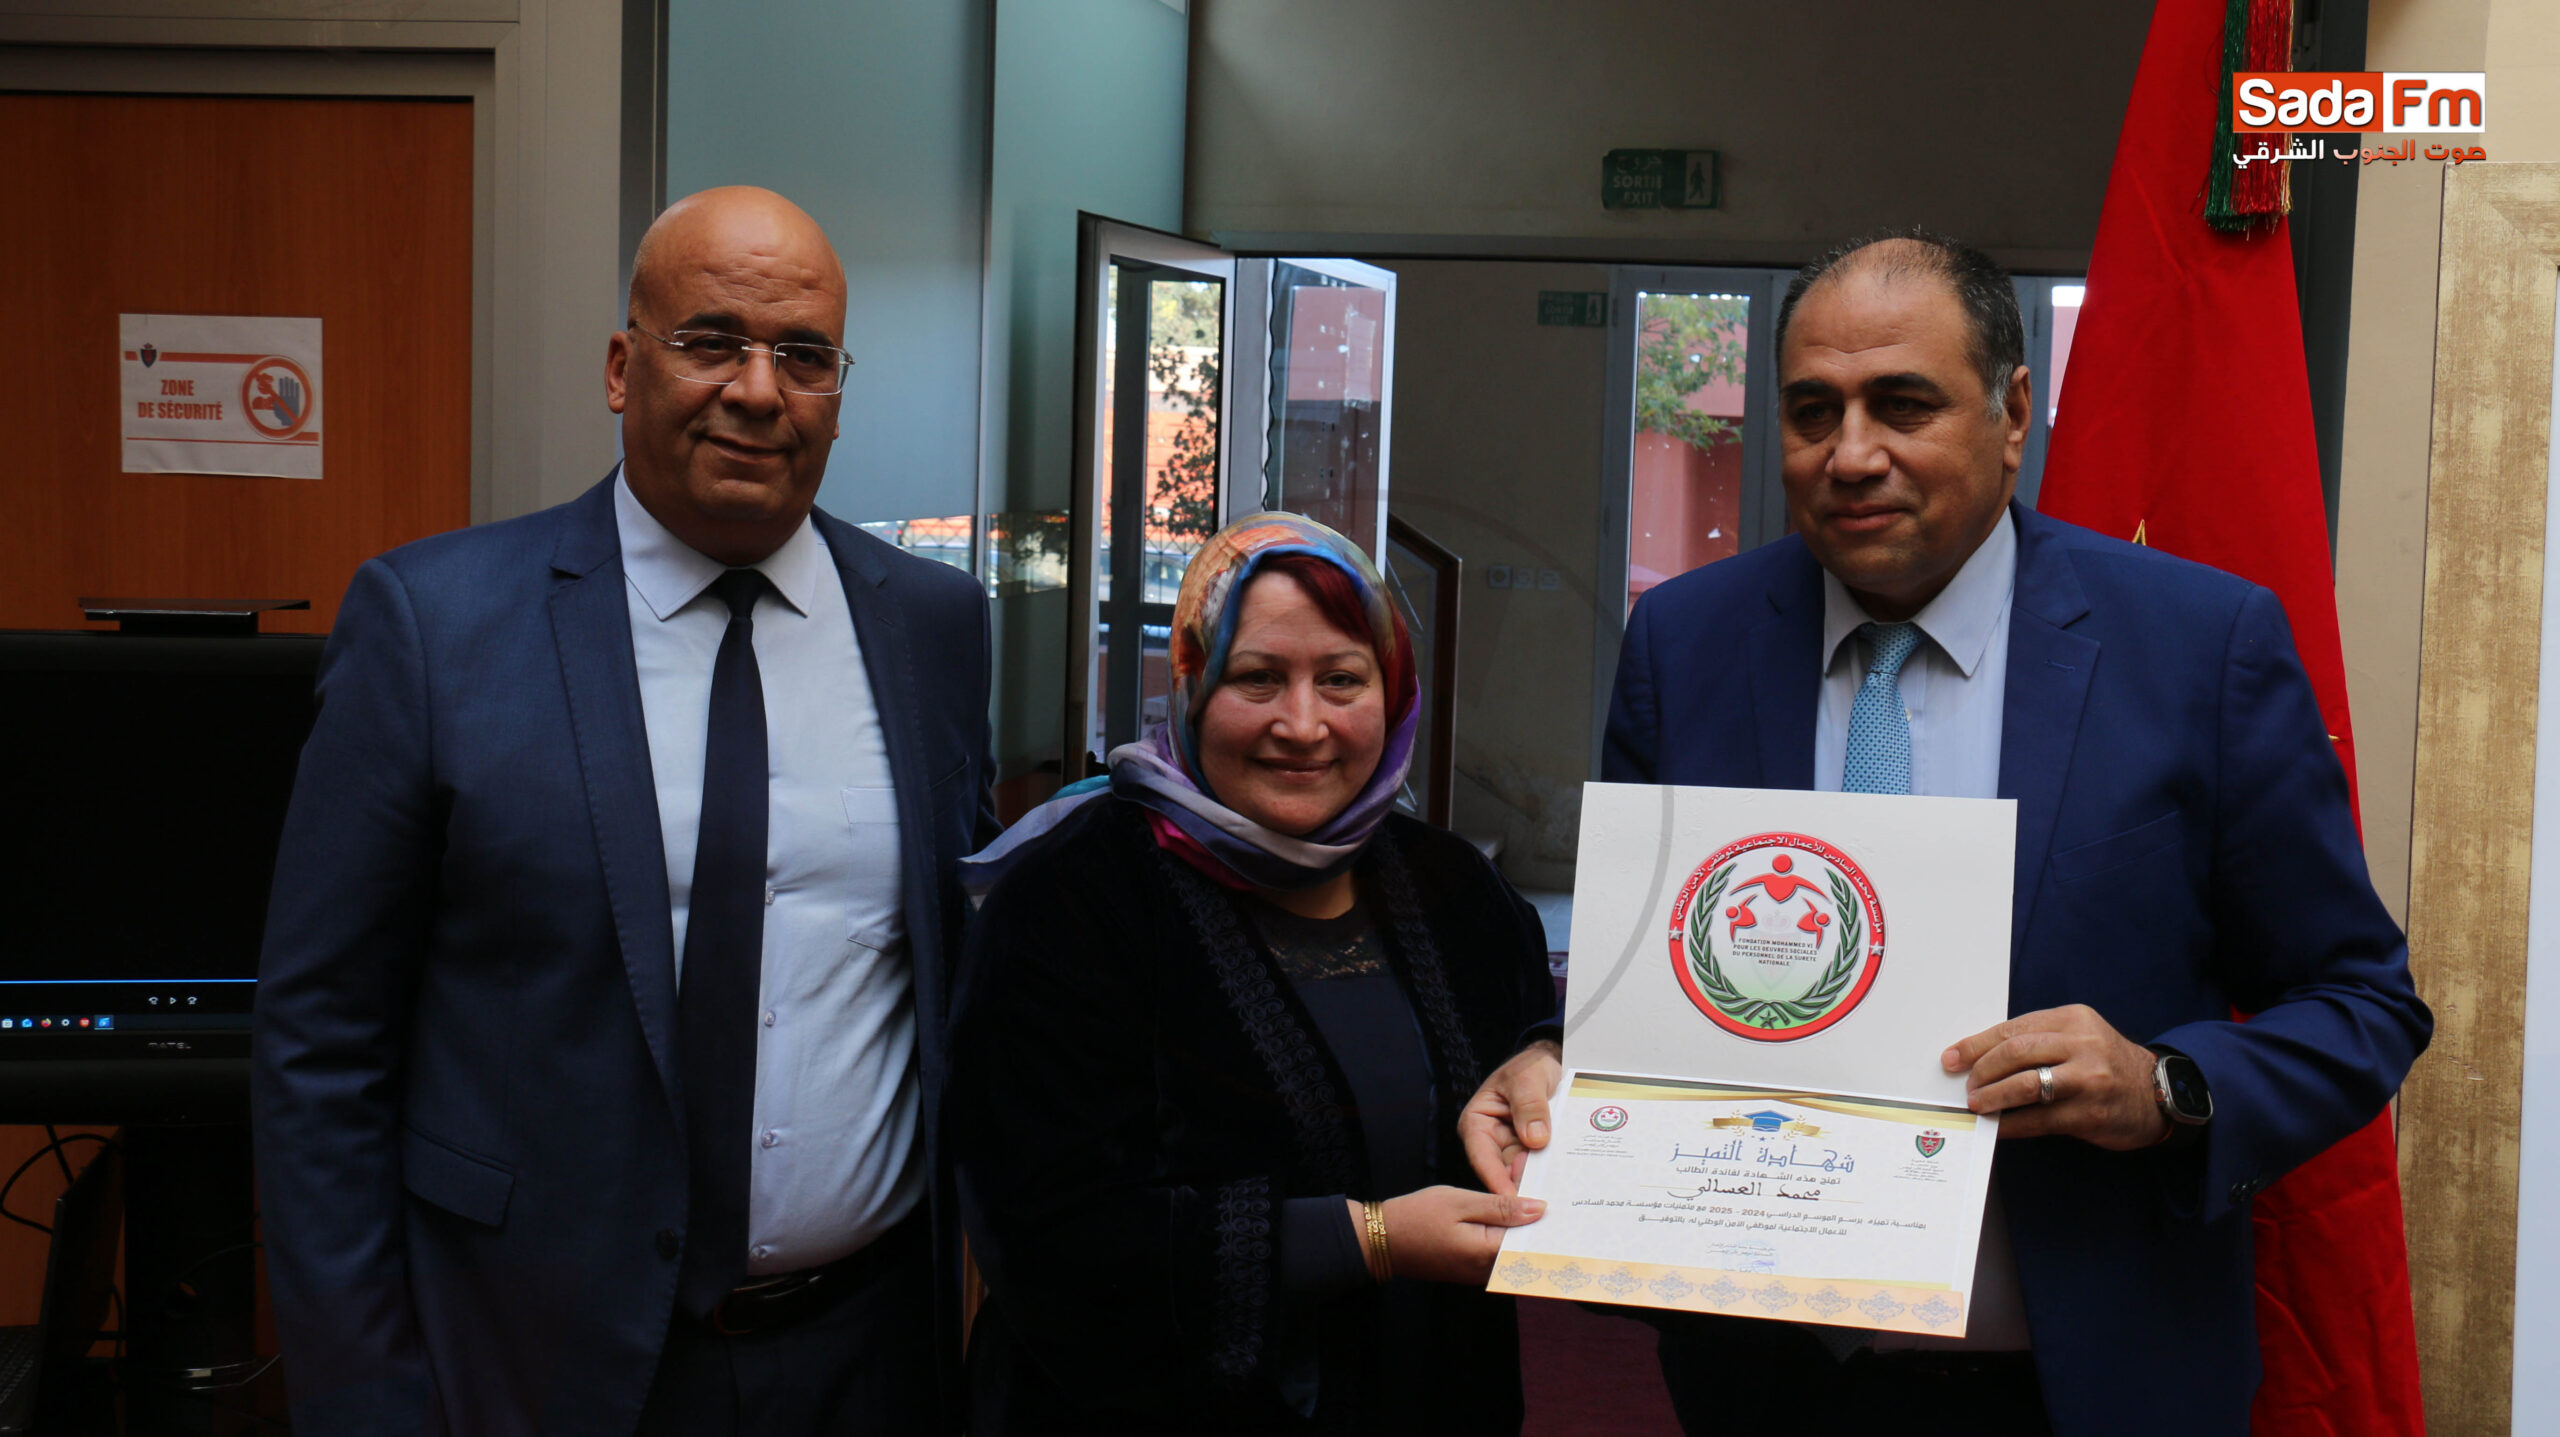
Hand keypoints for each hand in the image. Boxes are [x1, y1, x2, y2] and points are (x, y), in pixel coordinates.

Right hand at [1353, 1186, 1543, 1284]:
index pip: (1532, 1241)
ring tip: (1532, 1198)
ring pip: (1513, 1251)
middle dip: (1538, 1223)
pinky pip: (1499, 1254)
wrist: (1382, 1240)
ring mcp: (1480, 1273)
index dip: (1547, 1218)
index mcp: (1488, 1253)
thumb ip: (1501, 1207)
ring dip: (1523, 1229)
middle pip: (1526, 1248)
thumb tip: (1539, 1209)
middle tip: (1549, 1194)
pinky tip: (1510, 1213)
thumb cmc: (1417, 1216)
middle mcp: (1489, 1271)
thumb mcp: (1460, 1202)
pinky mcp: (1472, 1269)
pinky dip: (1507, 1235)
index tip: (1559, 1197)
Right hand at [1459, 1040, 1562, 1194]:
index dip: (1496, 1179)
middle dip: (1521, 1186)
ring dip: (1538, 1181)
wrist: (1548, 1062)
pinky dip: (1549, 1172)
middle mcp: (1491, 1140)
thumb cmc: (1529, 1065)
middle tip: (1540, 1206)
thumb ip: (1530, 1106)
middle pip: (1503, 1171)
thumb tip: (1536, 1139)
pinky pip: (1539, 1164)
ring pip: (1523, 1171)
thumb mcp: (1528, 1079)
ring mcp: (1512, 1147)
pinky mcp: (1531, 1149)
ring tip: (1555, 1198)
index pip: (1482, 1156)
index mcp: (1477, 1123)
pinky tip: (1563, 1183)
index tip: (1511, 1198)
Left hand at [1942, 1005, 2170, 1149]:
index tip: (1952, 1058)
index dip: (1976, 1045)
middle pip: (2015, 1052)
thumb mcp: (2080, 1037)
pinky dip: (2011, 1124)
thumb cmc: (2107, 1065)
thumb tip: (1981, 1058)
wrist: (2159, 1094)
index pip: (2013, 1029)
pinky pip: (2039, 1119)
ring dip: (1993, 1096)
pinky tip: (1998, 1127)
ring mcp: (2088, 1079)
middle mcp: (2082, 1044)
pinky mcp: (2089, 1113)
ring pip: (2025, 1084)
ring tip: (1977, 1104)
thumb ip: (2039, 1041)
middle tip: (1967, 1085)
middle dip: (1982, 1070)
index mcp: (2073, 1019)